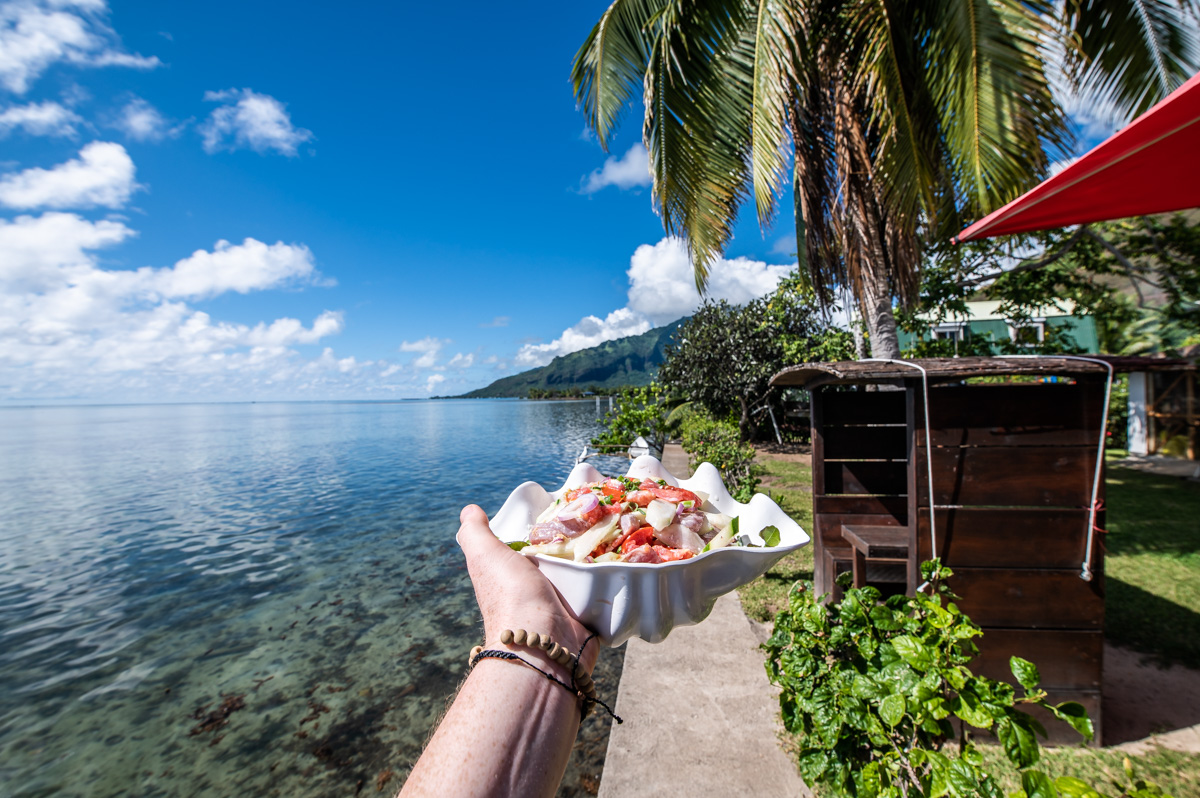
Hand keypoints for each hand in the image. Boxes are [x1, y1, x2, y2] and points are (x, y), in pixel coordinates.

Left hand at [456, 505, 598, 674]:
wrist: (543, 642)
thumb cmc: (511, 595)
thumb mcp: (485, 556)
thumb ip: (475, 534)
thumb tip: (469, 510)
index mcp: (513, 576)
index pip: (530, 547)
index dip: (543, 529)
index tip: (565, 508)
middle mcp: (537, 591)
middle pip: (560, 559)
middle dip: (578, 542)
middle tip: (597, 518)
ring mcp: (563, 606)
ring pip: (584, 575)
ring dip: (597, 561)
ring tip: (615, 535)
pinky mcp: (588, 617)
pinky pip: (604, 594)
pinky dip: (613, 582)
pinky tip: (622, 562)